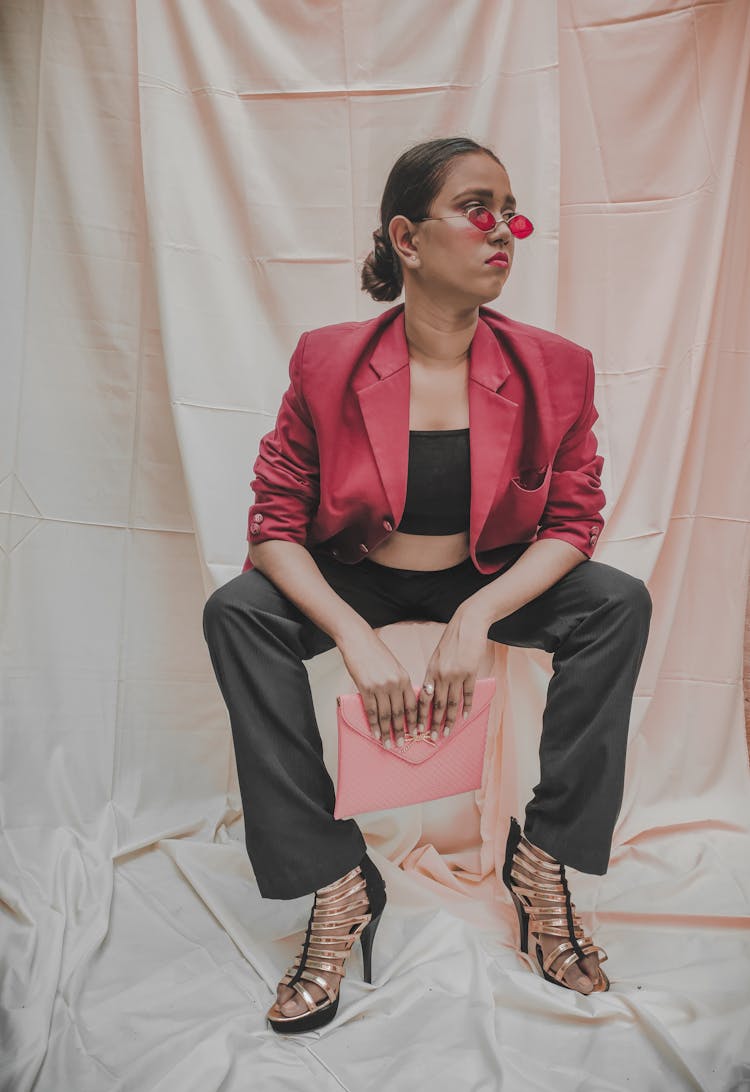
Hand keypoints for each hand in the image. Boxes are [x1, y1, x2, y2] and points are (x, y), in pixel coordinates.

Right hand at [338, 627, 417, 748]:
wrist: (358, 640)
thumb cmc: (375, 652)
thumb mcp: (394, 666)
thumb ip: (399, 683)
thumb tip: (400, 702)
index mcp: (404, 678)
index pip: (412, 705)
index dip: (414, 721)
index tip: (416, 733)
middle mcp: (395, 684)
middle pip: (400, 713)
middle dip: (401, 731)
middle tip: (401, 744)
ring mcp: (380, 686)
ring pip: (385, 715)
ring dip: (387, 732)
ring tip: (388, 744)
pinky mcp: (365, 688)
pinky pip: (371, 711)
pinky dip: (373, 725)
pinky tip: (375, 734)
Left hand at [416, 606, 488, 739]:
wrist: (467, 624)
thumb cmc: (452, 640)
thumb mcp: (437, 656)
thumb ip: (434, 674)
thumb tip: (429, 692)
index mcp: (431, 670)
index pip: (423, 697)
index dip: (420, 714)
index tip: (416, 728)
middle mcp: (441, 674)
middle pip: (436, 704)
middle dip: (434, 723)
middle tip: (432, 738)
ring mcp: (456, 674)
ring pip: (451, 703)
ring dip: (449, 720)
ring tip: (446, 733)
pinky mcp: (470, 672)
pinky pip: (467, 694)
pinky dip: (466, 707)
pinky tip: (463, 717)